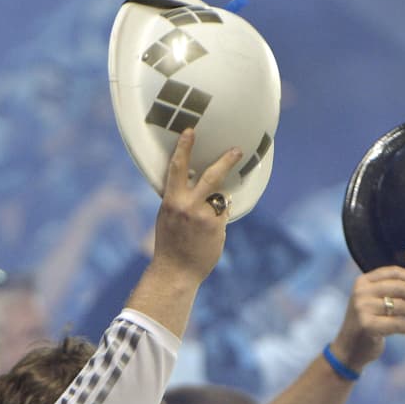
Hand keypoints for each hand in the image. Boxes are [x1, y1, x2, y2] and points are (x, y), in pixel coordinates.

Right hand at [148, 129, 241, 286]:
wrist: (176, 272)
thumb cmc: (170, 244)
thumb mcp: (168, 217)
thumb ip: (179, 201)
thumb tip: (195, 186)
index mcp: (171, 201)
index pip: (177, 169)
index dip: (184, 148)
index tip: (190, 132)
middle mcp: (188, 206)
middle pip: (211, 176)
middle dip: (226, 161)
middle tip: (237, 150)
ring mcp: (205, 217)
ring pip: (221, 196)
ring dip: (220, 198)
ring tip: (213, 212)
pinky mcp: (217, 227)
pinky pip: (224, 213)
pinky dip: (220, 217)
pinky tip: (212, 231)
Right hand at [329, 266, 404, 371]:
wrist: (348, 349)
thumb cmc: (368, 323)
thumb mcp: (373, 302)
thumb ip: (389, 290)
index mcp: (362, 282)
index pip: (393, 272)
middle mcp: (361, 292)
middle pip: (399, 287)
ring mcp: (362, 308)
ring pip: (401, 305)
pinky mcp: (367, 325)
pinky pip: (398, 323)